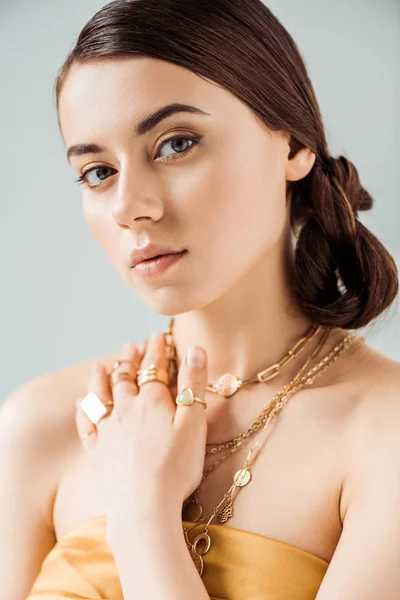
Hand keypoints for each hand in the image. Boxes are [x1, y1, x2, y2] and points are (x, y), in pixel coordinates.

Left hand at [75, 332, 207, 536]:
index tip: (157, 336)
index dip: (157, 350)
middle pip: (126, 376)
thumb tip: (195, 349)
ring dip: (102, 377)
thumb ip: (194, 385)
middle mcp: (125, 409)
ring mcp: (107, 430)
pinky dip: (83, 409)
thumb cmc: (175, 468)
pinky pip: (86, 423)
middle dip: (130, 359)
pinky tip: (81, 402)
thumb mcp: (194, 424)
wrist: (143, 509)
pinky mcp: (96, 451)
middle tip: (131, 346)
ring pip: (101, 394)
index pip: (154, 368)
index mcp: (152, 401)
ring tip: (102, 365)